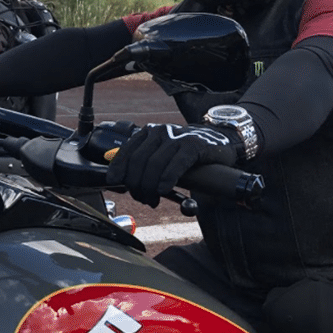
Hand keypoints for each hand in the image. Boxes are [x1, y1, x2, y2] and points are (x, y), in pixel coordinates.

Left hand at [107, 124, 239, 207]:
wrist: (218, 142)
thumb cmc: (186, 153)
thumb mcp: (161, 155)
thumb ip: (143, 165)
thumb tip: (121, 182)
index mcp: (149, 133)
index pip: (126, 150)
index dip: (118, 168)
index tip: (114, 182)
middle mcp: (160, 132)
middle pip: (138, 161)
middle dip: (136, 184)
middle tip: (141, 198)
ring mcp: (177, 137)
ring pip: (154, 164)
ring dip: (150, 187)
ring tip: (153, 199)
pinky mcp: (193, 145)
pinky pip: (175, 164)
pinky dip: (166, 179)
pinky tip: (164, 189)